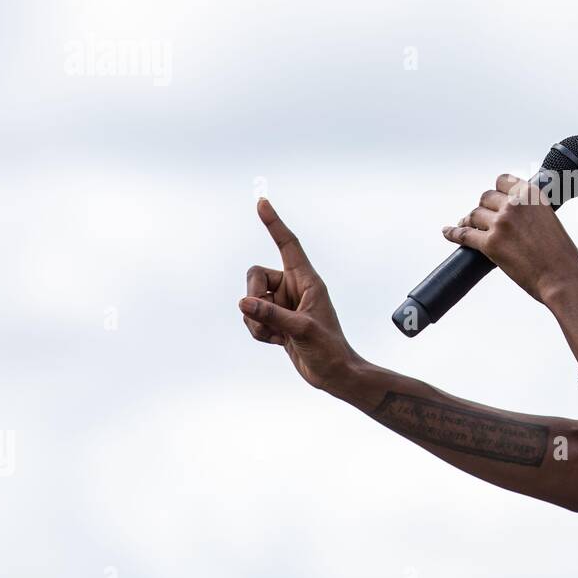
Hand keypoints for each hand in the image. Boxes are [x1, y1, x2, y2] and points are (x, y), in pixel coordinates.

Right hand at [239, 198, 359, 391]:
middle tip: (264, 318)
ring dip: (256, 321)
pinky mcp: (276, 320)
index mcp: (308, 280)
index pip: (288, 245)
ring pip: (250, 299)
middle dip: (252, 296)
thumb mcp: (301, 331)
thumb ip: (272, 315)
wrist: (333, 374)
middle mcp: (294, 287)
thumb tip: (243, 302)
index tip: (262, 203)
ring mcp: (283, 303)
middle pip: (255, 274)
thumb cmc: (328, 350)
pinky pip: (251, 317)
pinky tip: (277, 343)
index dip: (274, 223)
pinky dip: (258, 331)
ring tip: (277, 336)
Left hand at [441, 173, 577, 303]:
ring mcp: (501, 223)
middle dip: (483, 208)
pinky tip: (448, 232)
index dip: (496, 191)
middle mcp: (515, 205)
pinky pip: (464, 234)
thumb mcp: (550, 219)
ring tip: (468, 227)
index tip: (494, 199)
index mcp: (532, 195)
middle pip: (485, 197)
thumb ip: (532, 210)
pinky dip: (453, 233)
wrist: (562, 278)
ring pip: (474, 215)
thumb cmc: (561, 256)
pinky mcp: (490, 243)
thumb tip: (518, 215)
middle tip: (483, 218)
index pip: (503, 181)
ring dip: (470, 221)